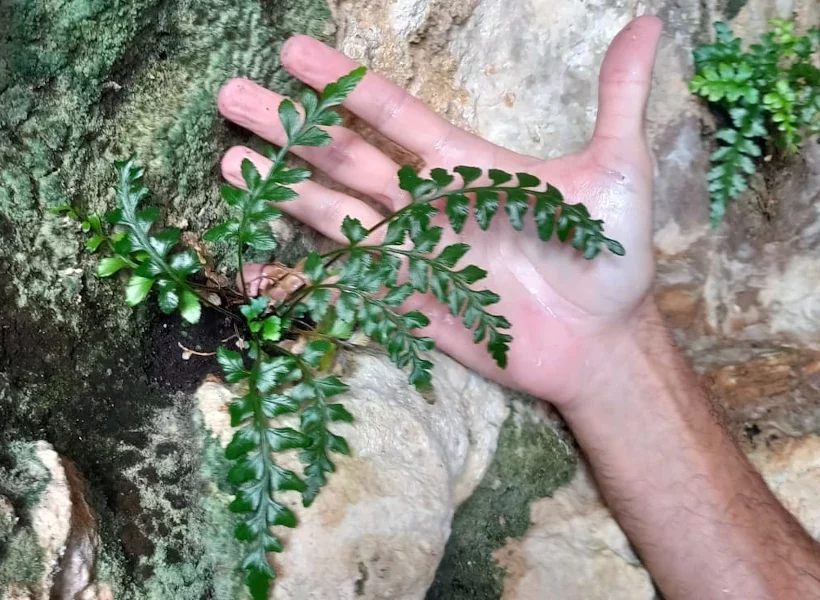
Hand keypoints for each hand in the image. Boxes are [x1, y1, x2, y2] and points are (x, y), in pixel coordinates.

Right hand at [217, 17, 663, 407]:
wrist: (600, 345)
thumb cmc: (609, 259)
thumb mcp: (618, 173)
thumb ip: (617, 100)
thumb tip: (651, 23)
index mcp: (466, 164)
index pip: (392, 113)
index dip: (343, 84)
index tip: (294, 51)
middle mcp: (428, 201)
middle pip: (344, 155)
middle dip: (288, 125)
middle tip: (230, 92)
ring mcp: (412, 249)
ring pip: (334, 206)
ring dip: (282, 182)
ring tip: (228, 154)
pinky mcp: (406, 297)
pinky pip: (349, 266)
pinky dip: (305, 246)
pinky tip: (263, 224)